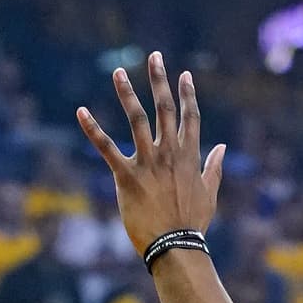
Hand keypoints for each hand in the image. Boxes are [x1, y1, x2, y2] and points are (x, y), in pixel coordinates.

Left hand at [77, 51, 225, 252]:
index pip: (190, 117)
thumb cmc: (193, 224)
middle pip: (164, 108)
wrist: (175, 245)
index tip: (185, 75)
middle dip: (160, 80)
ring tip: (118, 72)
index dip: (187, 94)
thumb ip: (215, 167)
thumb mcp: (210, 193)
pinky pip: (106, 147)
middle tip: (154, 56)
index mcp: (189, 156)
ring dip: (127, 93)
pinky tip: (81, 112)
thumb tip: (222, 147)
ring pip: (137, 119)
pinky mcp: (126, 175)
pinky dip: (92, 129)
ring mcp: (148, 162)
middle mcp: (169, 152)